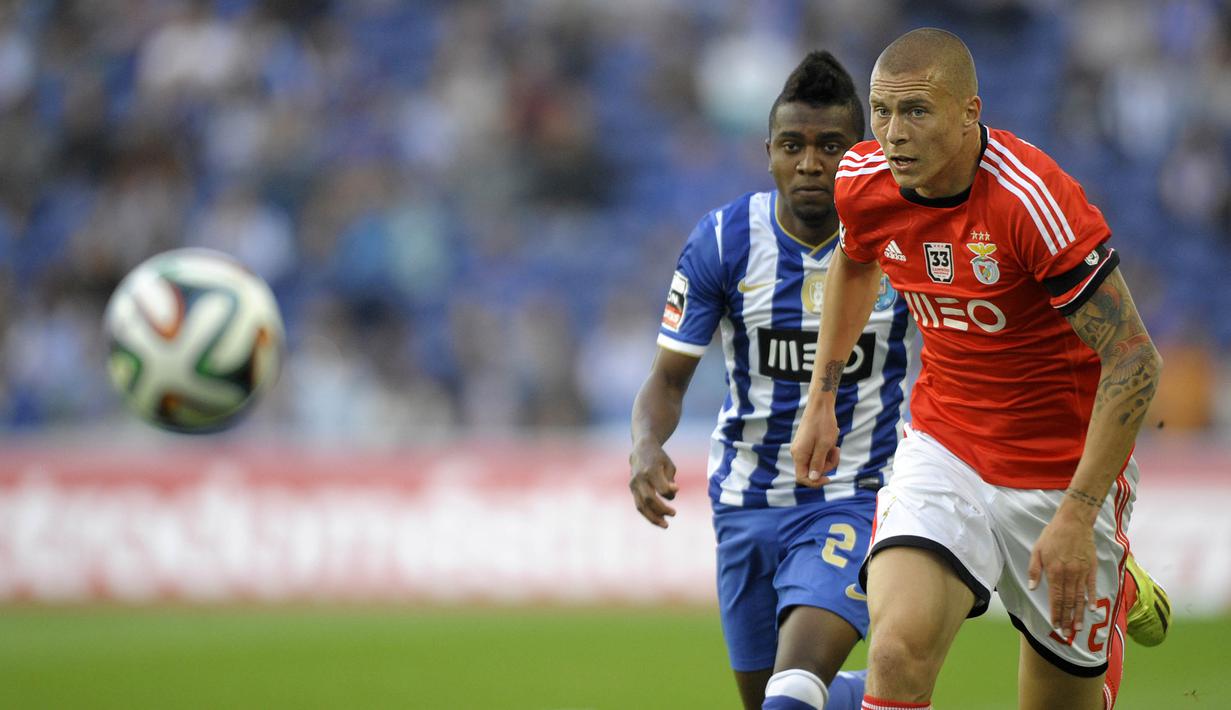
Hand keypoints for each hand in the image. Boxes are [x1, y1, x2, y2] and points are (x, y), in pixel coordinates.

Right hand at [629, 441, 679, 527]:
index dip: (670, 493)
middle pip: (649, 499)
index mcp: (650, 470)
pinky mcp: (632, 489)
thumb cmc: (659, 458)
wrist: (641, 449)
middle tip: (674, 514)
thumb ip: (670, 479)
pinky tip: (658, 520)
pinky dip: (648, 514)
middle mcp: (640, 478)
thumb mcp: (668, 465)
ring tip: (665, 525)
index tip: (676, 490)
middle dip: (662, 510)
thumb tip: (674, 492)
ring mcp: (634, 484)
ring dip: (653, 517)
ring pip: (641, 506)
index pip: (661, 488)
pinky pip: (639, 505)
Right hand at [790, 397, 840, 487]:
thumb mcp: (824, 446)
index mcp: (799, 454)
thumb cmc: (823, 423)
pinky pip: (816, 453)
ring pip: (816, 462)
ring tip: (835, 445)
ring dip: (828, 457)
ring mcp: (802, 447)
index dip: (815, 482)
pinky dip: (826, 450)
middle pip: (811, 470)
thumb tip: (812, 479)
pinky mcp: (806, 443)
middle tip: (836, 453)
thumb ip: (818, 463)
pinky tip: (831, 440)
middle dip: (826, 466)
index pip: (802, 478)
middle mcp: (797, 452)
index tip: (830, 478)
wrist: (820, 404)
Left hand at [1027, 510, 1097, 637]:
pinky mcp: (1091, 567)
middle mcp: (1069, 574)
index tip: (1055, 625)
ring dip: (1079, 614)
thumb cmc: (1052, 535)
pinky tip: (1091, 609)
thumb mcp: (1037, 550)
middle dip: (1067, 619)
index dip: (1056, 613)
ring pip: (1080, 597)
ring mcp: (1081, 571)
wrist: (1073, 522)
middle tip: (1067, 634)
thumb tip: (1033, 588)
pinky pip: (1092, 586)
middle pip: (1069, 602)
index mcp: (1054, 571)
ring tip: (1078, 627)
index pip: (1055, 598)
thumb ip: (1034, 570)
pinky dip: (1091, 598)